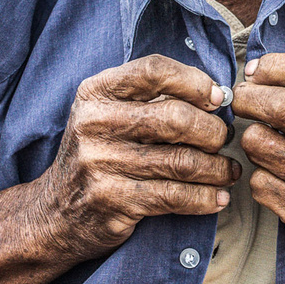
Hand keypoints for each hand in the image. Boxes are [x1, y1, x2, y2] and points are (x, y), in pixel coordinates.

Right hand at [39, 54, 237, 262]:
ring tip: (228, 170)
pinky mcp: (113, 200)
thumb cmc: (99, 154)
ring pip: (182, 161)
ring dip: (217, 168)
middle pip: (176, 118)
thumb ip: (151, 100)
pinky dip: (205, 197)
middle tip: (223, 139)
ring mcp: (102, 163)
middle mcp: (95, 123)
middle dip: (212, 131)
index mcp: (96, 92)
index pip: (153, 71)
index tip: (217, 98)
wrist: (56, 212)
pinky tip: (218, 196)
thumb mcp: (109, 114)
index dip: (194, 81)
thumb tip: (216, 96)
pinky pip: (175, 196)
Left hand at [231, 51, 284, 271]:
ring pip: (258, 142)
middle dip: (247, 98)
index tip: (257, 71)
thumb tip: (257, 69)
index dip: (274, 65)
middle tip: (242, 100)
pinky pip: (258, 181)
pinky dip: (261, 176)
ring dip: (254, 139)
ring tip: (266, 143)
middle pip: (277, 105)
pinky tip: (277, 177)